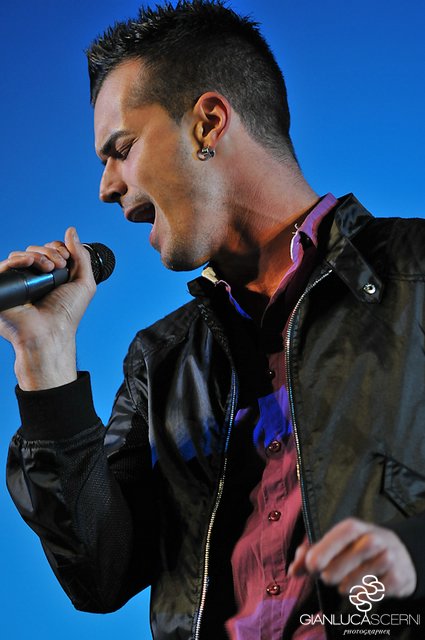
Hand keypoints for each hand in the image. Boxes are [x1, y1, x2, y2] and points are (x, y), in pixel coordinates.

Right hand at [0, 227, 95, 389]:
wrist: (50, 332)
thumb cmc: (68, 313)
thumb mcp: (84, 282)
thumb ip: (80, 255)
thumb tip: (71, 230)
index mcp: (50, 278)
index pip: (48, 251)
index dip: (57, 249)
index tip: (66, 260)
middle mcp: (33, 280)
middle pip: (35, 251)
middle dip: (49, 252)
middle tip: (58, 266)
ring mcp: (18, 283)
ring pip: (20, 256)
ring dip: (36, 255)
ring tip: (48, 268)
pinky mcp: (3, 288)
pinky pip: (3, 266)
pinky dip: (16, 259)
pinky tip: (28, 261)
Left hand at [288, 517, 415, 598]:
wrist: (398, 557)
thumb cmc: (357, 550)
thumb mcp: (336, 546)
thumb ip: (311, 554)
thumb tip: (293, 570)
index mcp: (357, 527)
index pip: (345, 531)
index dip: (328, 547)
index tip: (311, 565)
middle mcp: (377, 538)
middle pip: (359, 551)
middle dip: (338, 568)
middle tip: (326, 578)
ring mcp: (391, 556)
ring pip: (370, 570)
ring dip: (350, 583)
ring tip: (342, 586)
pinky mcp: (400, 577)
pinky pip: (382, 587)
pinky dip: (366, 594)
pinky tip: (358, 594)